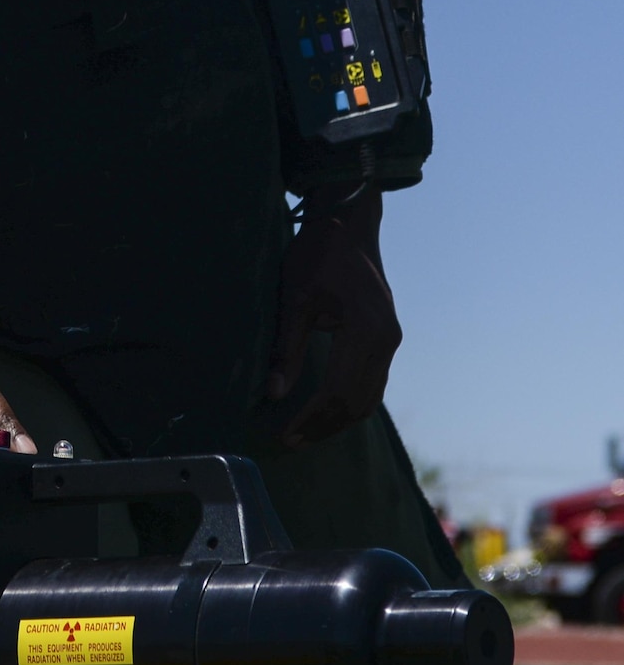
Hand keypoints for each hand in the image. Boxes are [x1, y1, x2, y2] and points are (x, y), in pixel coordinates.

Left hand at [265, 187, 401, 446]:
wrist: (348, 224)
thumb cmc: (317, 255)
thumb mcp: (295, 299)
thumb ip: (288, 348)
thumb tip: (274, 394)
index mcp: (365, 330)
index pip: (338, 392)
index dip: (311, 419)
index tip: (286, 434)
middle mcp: (386, 340)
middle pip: (358, 402)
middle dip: (324, 426)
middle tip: (292, 440)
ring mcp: (391, 339)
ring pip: (370, 397)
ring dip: (339, 419)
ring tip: (306, 432)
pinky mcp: (388, 337)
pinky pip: (374, 382)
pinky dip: (351, 401)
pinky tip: (326, 409)